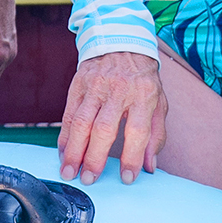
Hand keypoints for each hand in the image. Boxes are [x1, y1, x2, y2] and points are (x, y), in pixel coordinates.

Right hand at [58, 50, 164, 183]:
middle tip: (89, 179)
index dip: (131, 157)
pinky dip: (64, 135)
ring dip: (73, 150)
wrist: (121, 43)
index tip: (126, 177)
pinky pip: (68, 114)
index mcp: (143, 96)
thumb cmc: (142, 79)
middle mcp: (118, 91)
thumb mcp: (159, 103)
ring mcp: (95, 87)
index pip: (137, 131)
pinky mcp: (78, 85)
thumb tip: (149, 165)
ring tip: (69, 171)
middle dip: (94, 158)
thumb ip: (156, 135)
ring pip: (80, 122)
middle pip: (103, 129)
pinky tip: (62, 151)